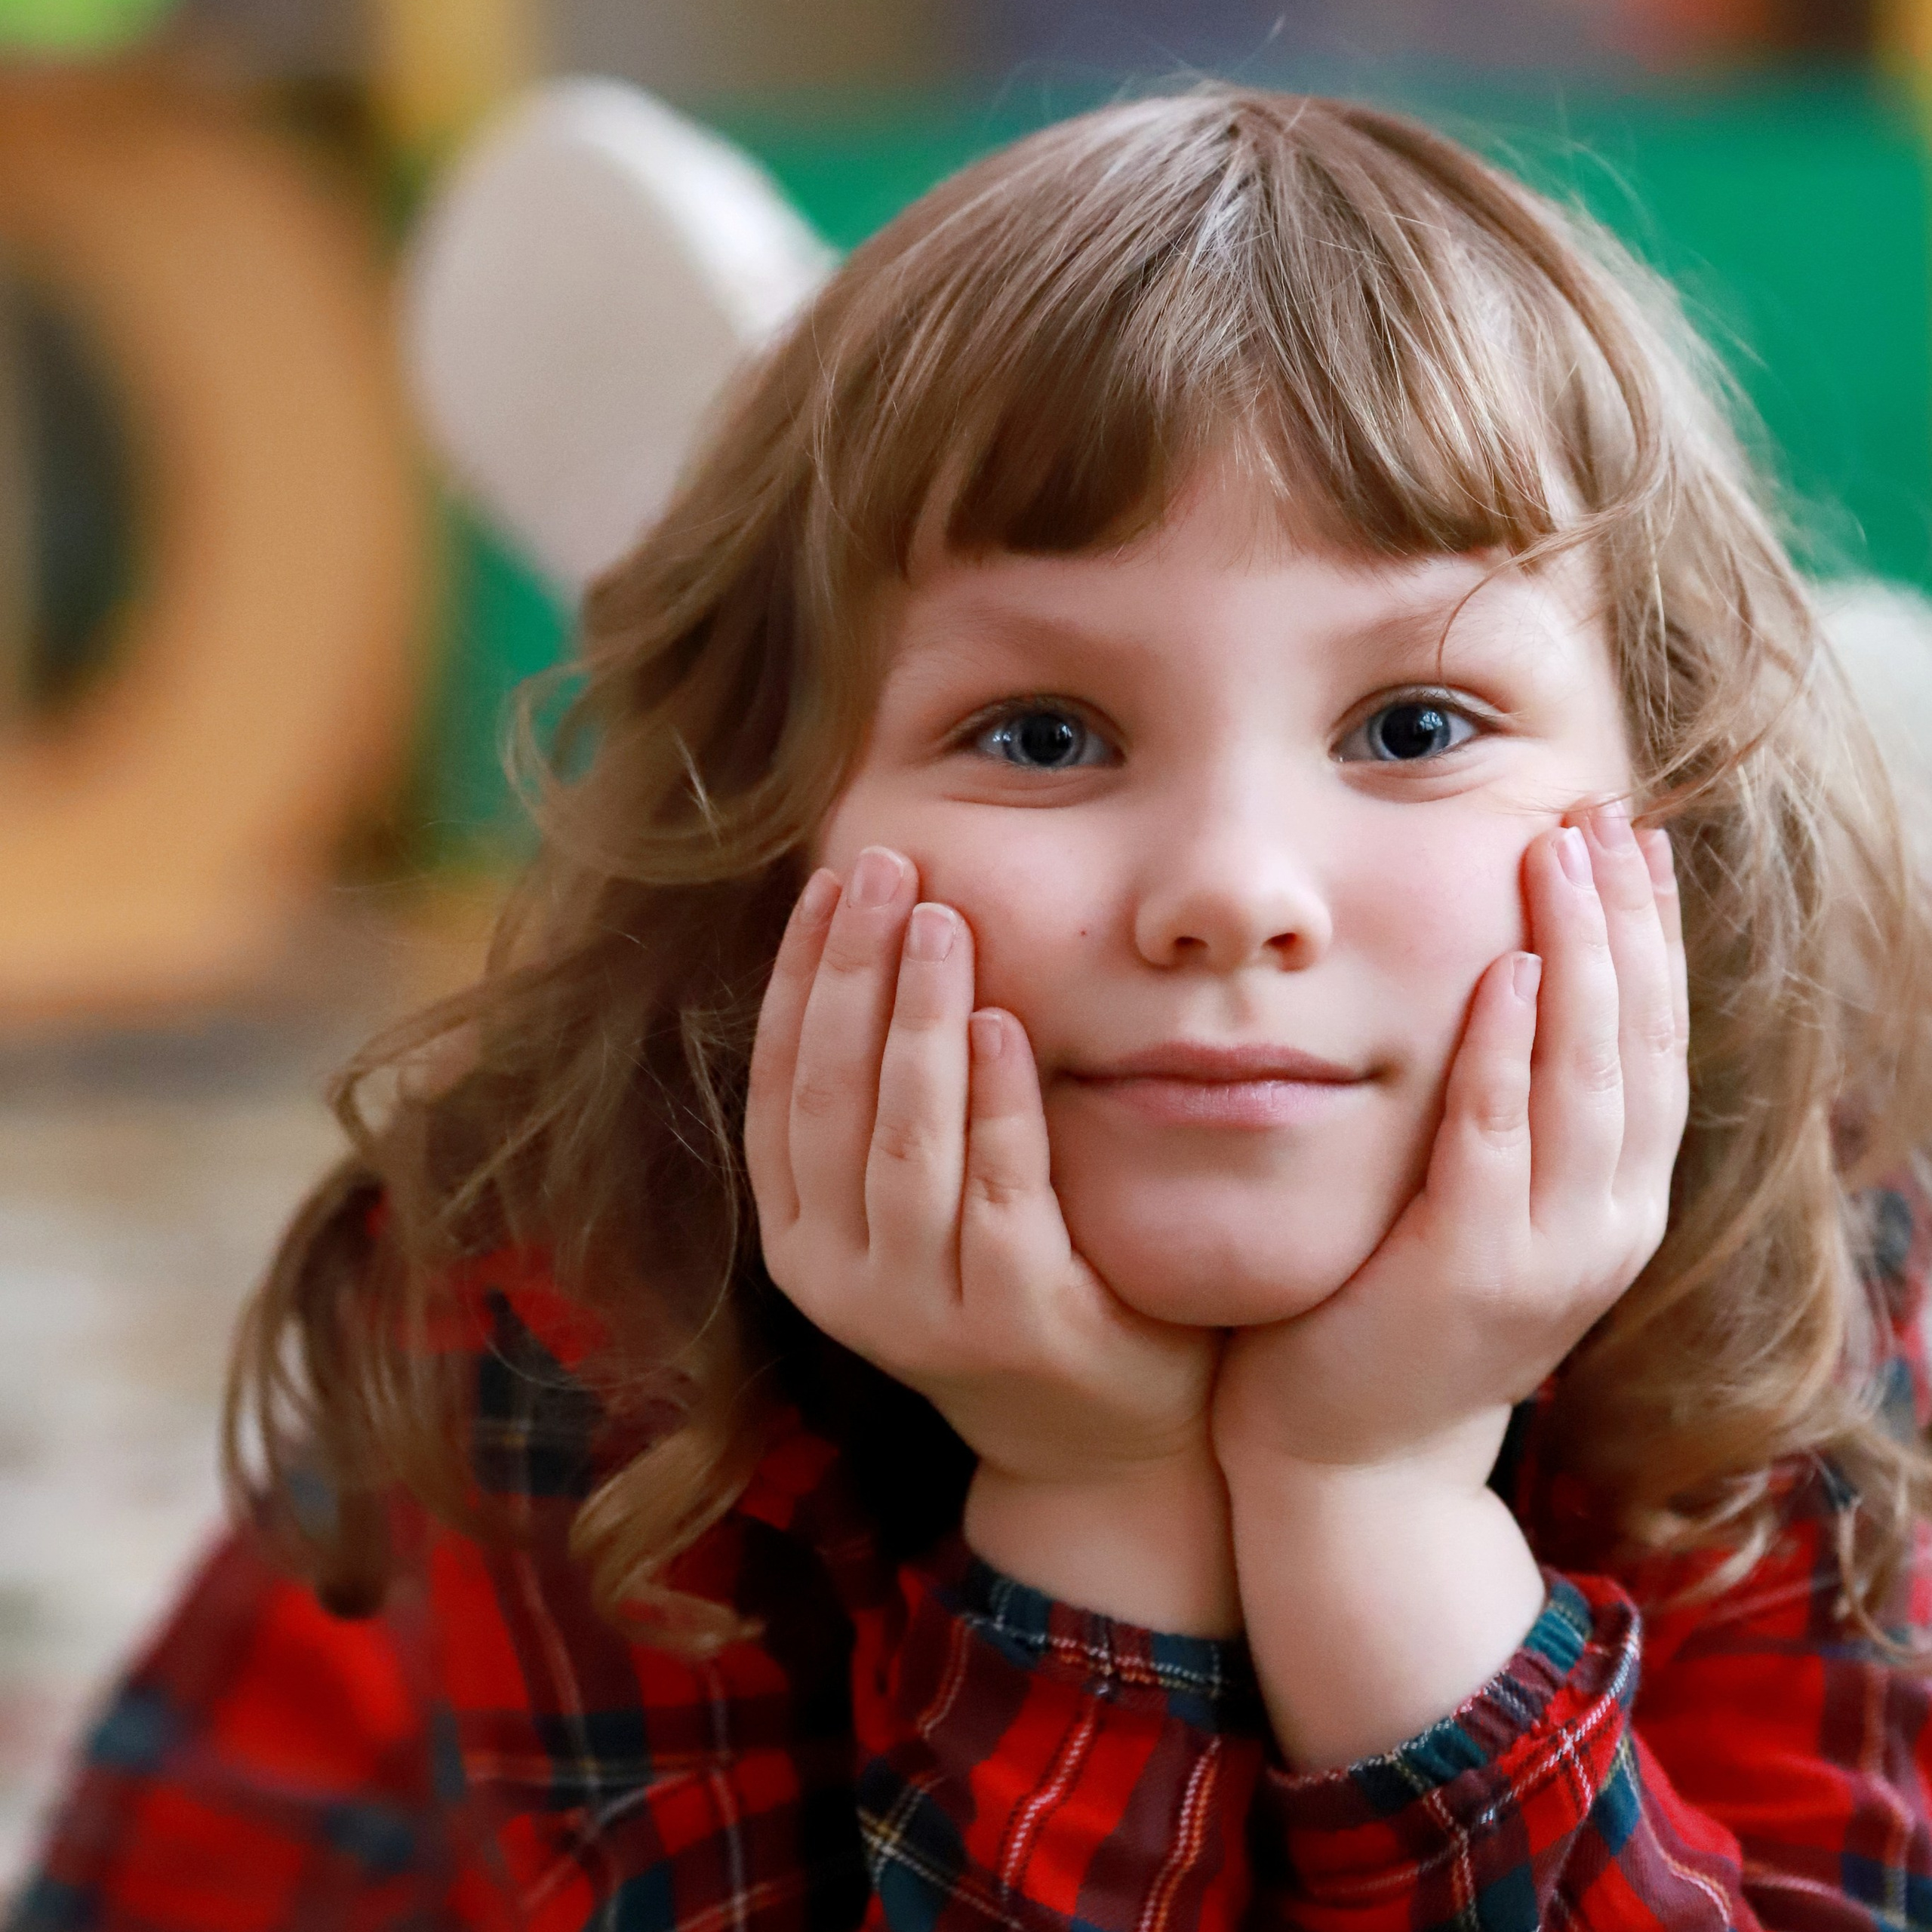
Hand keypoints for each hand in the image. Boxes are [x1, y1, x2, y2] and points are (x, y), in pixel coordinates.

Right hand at [745, 845, 1218, 1494]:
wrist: (1100, 1437)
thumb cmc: (1014, 1283)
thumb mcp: (924, 1203)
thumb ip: (891, 1106)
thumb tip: (881, 941)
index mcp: (803, 1237)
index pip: (780, 1086)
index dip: (797, 978)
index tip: (827, 883)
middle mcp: (840, 1279)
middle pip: (829, 1098)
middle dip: (851, 973)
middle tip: (885, 867)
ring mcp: (922, 1310)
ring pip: (902, 1140)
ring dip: (916, 1019)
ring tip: (941, 918)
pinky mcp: (1015, 1325)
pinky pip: (1000, 1188)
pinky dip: (996, 1099)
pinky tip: (1005, 1019)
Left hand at [1212, 800, 1689, 1495]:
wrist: (1349, 1461)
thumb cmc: (1386, 1312)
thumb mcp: (1466, 1206)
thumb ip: (1495, 1116)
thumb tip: (1495, 988)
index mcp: (1611, 1201)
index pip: (1651, 1043)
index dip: (1649, 936)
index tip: (1633, 836)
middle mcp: (1607, 1224)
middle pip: (1641, 1042)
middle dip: (1627, 919)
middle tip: (1606, 811)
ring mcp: (1552, 1255)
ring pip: (1592, 1078)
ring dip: (1583, 958)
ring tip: (1564, 852)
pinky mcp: (1473, 1273)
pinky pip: (1499, 1139)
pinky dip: (1509, 1053)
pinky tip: (1508, 972)